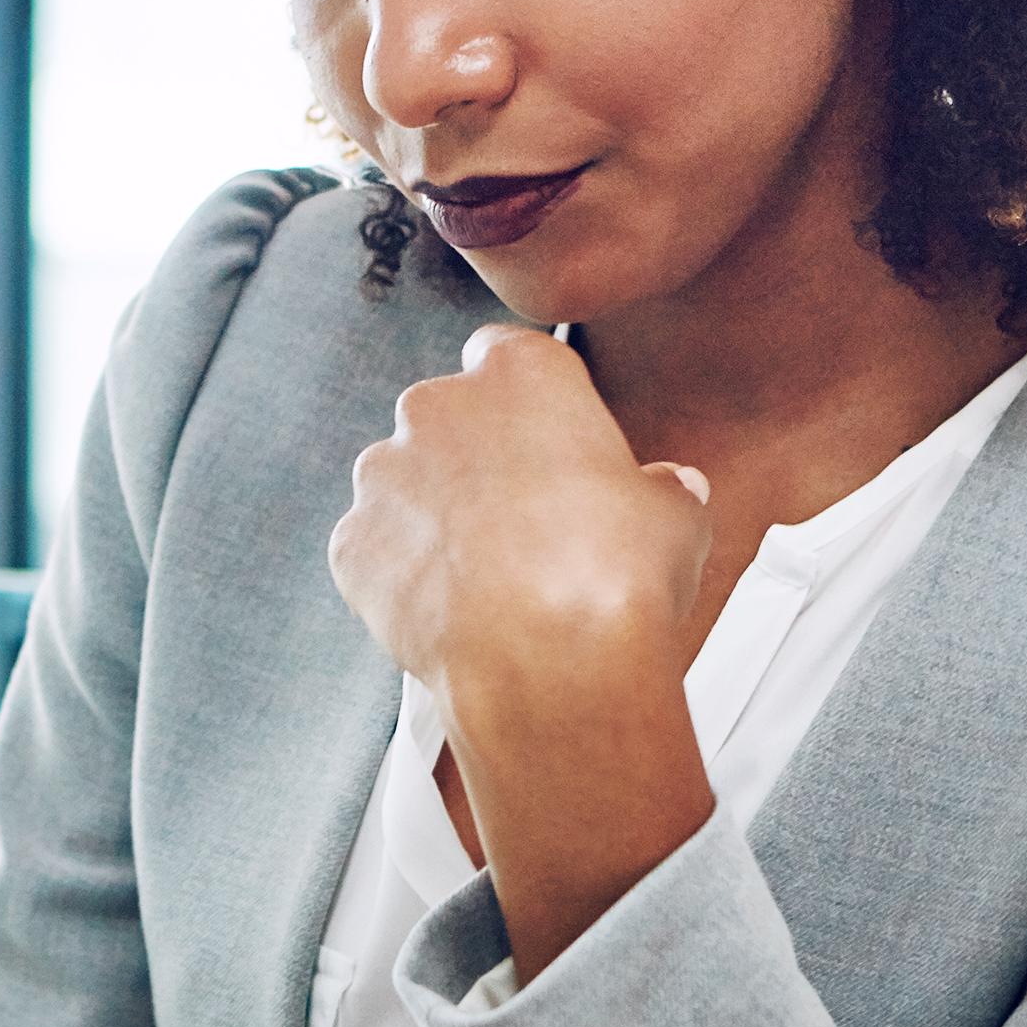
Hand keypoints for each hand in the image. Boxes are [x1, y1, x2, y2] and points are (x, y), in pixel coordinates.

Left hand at [330, 326, 710, 713]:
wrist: (550, 669)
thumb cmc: (618, 579)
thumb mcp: (675, 518)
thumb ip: (662, 491)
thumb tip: (671, 491)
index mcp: (520, 373)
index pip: (509, 356)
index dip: (532, 405)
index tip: (551, 442)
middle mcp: (439, 406)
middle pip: (451, 417)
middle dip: (478, 459)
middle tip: (527, 520)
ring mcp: (385, 474)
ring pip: (407, 481)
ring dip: (437, 514)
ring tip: (489, 575)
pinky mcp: (351, 543)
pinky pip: (377, 547)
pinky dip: (404, 572)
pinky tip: (451, 609)